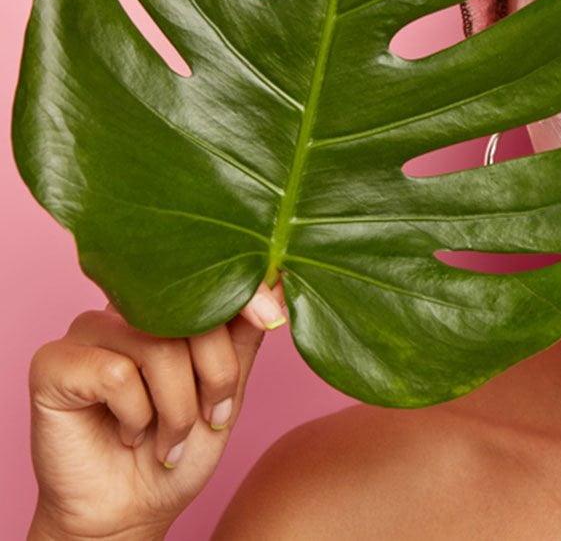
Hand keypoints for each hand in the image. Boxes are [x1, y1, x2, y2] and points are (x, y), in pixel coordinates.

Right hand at [28, 282, 286, 540]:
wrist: (133, 509)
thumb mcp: (226, 391)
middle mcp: (123, 310)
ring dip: (177, 407)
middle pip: (189, 314)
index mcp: (164, 309)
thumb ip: (244, 338)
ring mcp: (86, 332)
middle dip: (216, 375)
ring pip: (156, 347)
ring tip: (169, 439)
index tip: (272, 317)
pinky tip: (128, 435)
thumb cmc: (179, 448)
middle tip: (211, 419)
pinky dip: (136, 415)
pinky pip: (115, 375)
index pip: (208, 281)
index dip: (244, 294)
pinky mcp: (53, 364)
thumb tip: (278, 282)